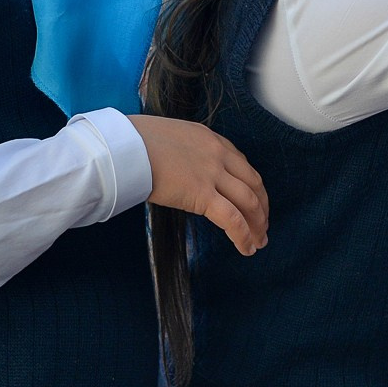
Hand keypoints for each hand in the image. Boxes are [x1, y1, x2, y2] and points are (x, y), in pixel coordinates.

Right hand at [135, 116, 267, 255]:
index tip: (254, 199)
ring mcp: (213, 174)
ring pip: (249, 202)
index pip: (242, 165)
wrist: (125, 146)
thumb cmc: (134, 142)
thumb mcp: (169, 138)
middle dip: (261, 207)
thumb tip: (179, 171)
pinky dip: (243, 235)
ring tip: (258, 241)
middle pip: (253, 183)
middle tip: (263, 225)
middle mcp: (219, 154)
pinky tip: (246, 248)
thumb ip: (184, 153)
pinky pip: (232, 219)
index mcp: (210, 139)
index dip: (252, 186)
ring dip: (257, 224)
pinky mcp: (203, 195)